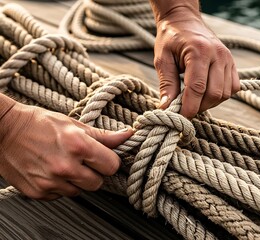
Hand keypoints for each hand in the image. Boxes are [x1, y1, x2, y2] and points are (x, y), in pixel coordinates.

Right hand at [0, 101, 132, 199]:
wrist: (4, 130)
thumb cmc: (39, 123)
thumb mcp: (73, 124)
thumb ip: (103, 135)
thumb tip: (127, 135)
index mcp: (78, 146)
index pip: (112, 166)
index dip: (109, 161)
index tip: (103, 157)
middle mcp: (66, 167)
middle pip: (98, 183)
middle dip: (95, 173)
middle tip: (83, 161)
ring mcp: (51, 182)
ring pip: (80, 191)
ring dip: (77, 181)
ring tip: (65, 164)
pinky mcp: (38, 192)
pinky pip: (61, 195)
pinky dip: (60, 186)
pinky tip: (52, 171)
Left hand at [154, 7, 239, 118]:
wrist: (185, 21)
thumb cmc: (171, 39)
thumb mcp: (162, 59)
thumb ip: (166, 84)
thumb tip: (167, 107)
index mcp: (199, 51)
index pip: (197, 87)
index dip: (189, 107)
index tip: (181, 118)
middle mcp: (218, 55)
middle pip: (214, 93)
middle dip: (199, 107)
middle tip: (185, 108)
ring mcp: (228, 58)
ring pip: (226, 93)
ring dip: (210, 103)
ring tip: (194, 100)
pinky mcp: (232, 63)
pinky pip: (233, 88)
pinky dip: (221, 96)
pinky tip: (207, 93)